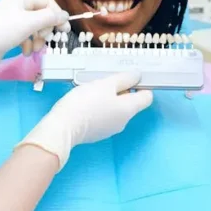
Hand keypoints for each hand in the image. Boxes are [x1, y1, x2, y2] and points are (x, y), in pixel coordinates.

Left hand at [0, 0, 69, 79]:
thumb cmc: (4, 32)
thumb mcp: (30, 23)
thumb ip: (50, 18)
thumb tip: (65, 15)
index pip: (47, 2)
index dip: (57, 15)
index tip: (65, 30)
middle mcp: (17, 4)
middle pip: (42, 15)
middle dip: (45, 30)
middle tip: (44, 39)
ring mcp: (13, 18)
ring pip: (35, 27)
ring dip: (38, 39)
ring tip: (34, 49)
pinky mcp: (9, 31)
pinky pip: (26, 35)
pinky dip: (29, 44)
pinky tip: (26, 52)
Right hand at [17, 71, 152, 168]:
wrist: (63, 127)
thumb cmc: (86, 102)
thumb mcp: (105, 84)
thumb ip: (123, 79)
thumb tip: (138, 77)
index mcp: (129, 109)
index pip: (147, 97)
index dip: (141, 85)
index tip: (128, 78)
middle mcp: (123, 122)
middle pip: (129, 103)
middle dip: (119, 91)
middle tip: (103, 82)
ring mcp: (110, 130)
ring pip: (114, 109)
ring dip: (107, 99)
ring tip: (90, 92)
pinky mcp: (96, 133)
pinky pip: (103, 117)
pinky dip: (97, 109)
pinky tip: (84, 104)